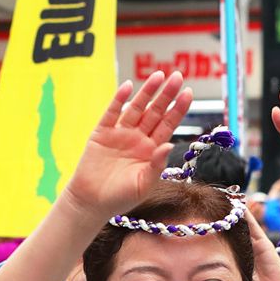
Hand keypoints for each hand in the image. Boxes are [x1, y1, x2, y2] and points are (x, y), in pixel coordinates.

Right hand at [62, 72, 191, 220]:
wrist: (91, 204)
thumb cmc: (120, 198)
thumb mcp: (144, 185)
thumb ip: (157, 164)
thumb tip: (169, 144)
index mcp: (151, 150)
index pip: (168, 124)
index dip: (178, 109)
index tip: (188, 93)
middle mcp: (138, 138)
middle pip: (155, 112)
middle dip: (166, 94)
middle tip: (178, 77)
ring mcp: (120, 134)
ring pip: (136, 108)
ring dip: (147, 92)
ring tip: (158, 76)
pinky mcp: (101, 134)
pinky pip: (111, 113)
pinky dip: (119, 100)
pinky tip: (128, 87)